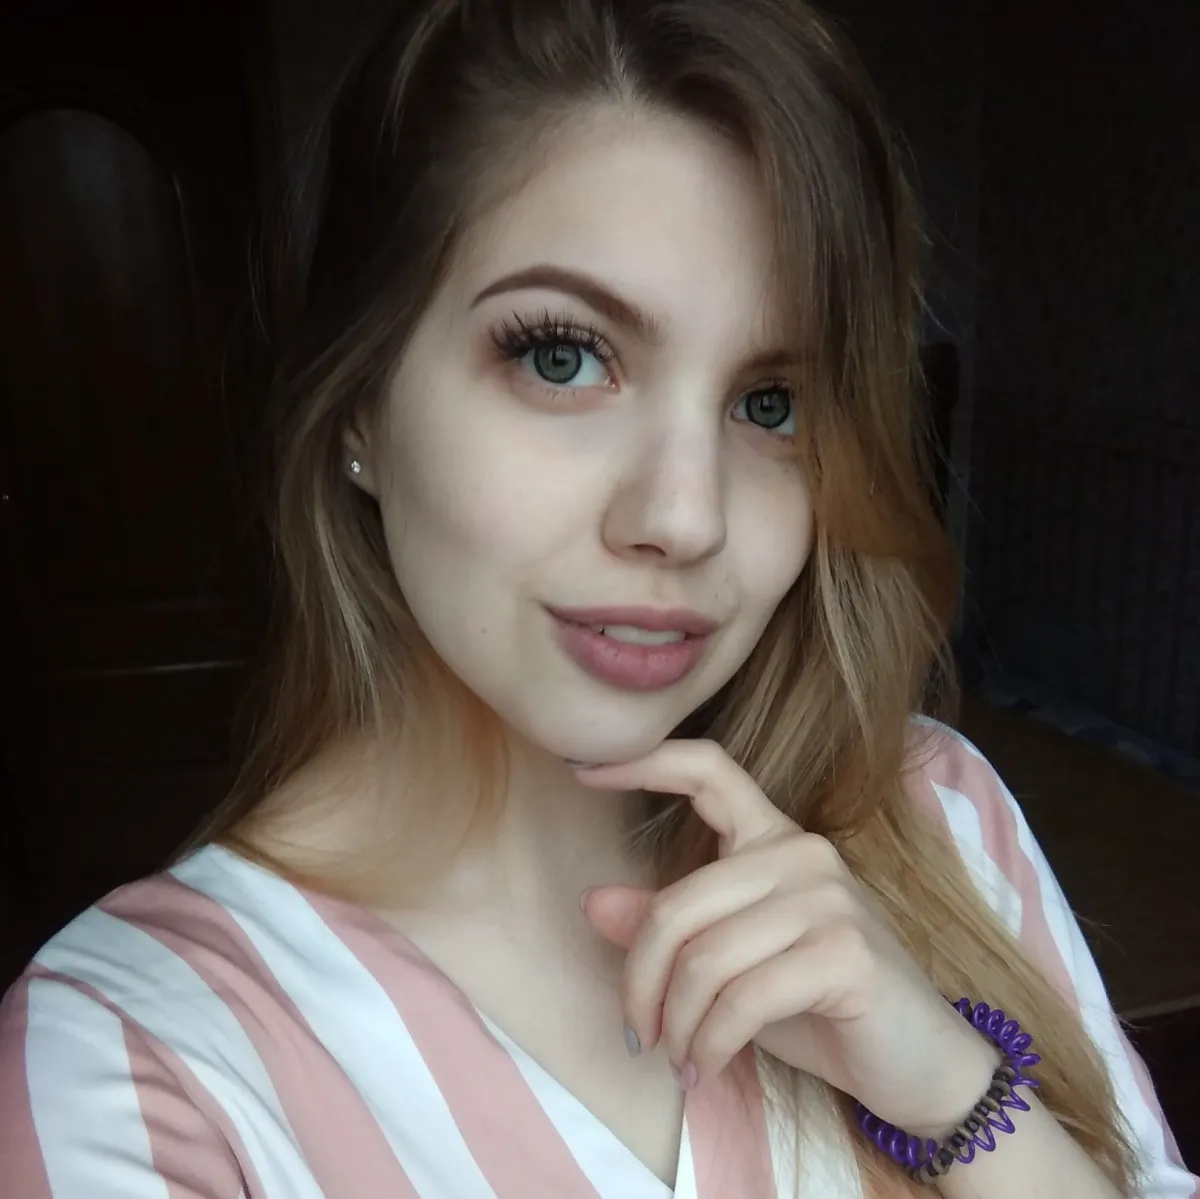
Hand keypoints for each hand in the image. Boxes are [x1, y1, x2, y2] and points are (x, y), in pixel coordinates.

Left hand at [576, 739, 997, 1136]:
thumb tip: (592, 902)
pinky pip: (742, 998)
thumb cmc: (818, 1008)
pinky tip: (708, 1066)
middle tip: (638, 1032)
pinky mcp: (845, 952)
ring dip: (679, 1024)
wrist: (919, 1066)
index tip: (583, 769)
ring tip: (681, 1058)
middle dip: (643, 980)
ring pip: (705, 958)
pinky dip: (711, 1043)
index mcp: (775, 839)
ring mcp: (829, 898)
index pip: (710, 770)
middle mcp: (803, 854)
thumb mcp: (732, 966)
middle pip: (680, 904)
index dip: (644, 761)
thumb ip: (670, 929)